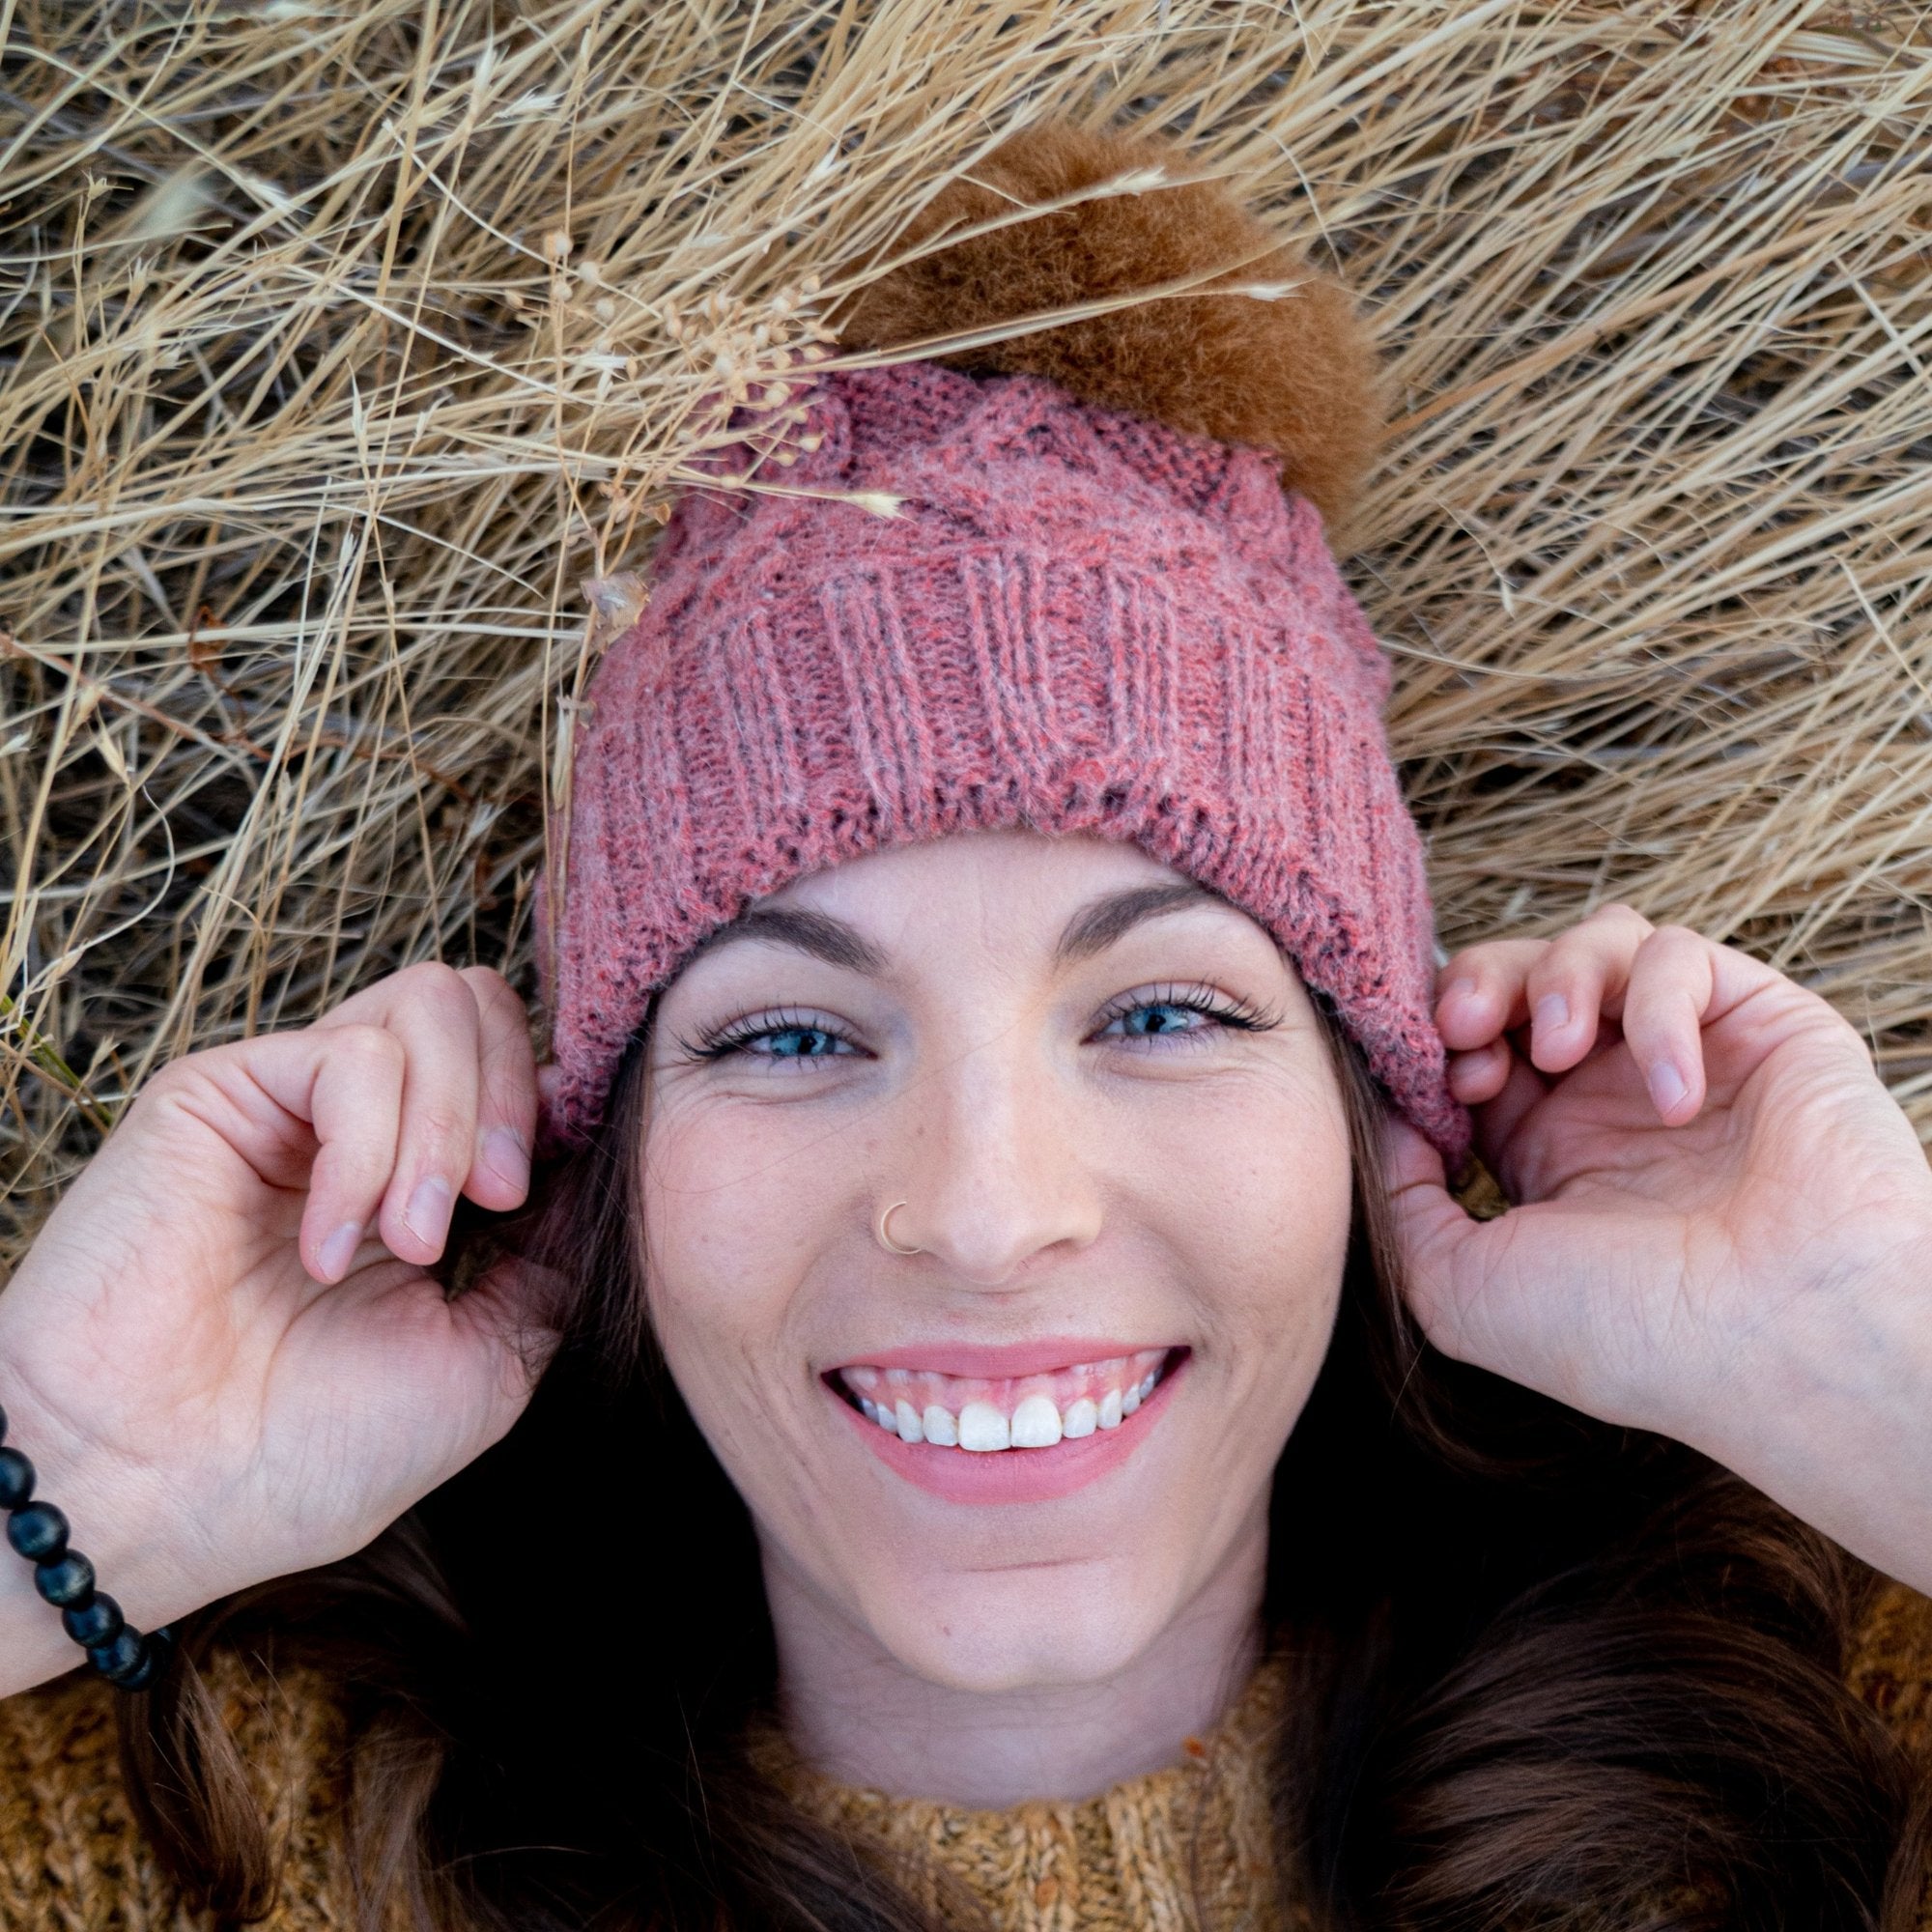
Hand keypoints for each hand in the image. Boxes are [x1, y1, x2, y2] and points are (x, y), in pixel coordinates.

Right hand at [0, 964, 560, 1641]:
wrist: (154, 1501)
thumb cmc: (306, 1454)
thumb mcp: (487, 1360)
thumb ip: (554, 1258)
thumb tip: (603, 1168)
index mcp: (427, 1179)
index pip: (526, 1066)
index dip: (564, 1108)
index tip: (560, 1193)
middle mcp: (363, 1125)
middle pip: (485, 1003)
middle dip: (517, 1097)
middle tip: (495, 1205)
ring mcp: (294, 1104)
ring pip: (433, 1003)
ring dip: (444, 1128)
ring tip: (407, 1245)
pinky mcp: (221, 1092)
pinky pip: (350, 1057)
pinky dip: (366, 1152)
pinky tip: (329, 1247)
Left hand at [1384, 904, 1931, 1591]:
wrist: (1783, 1348)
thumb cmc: (1627, 1336)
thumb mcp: (1457, 1288)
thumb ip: (1399, 1199)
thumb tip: (1387, 1117)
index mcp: (1544, 1150)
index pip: (1468, 1045)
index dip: (1434, 1040)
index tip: (1438, 1079)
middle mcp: (1611, 1097)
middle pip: (1518, 974)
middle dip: (1477, 982)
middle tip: (1463, 1027)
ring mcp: (1684, 1055)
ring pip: (1598, 941)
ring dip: (1556, 973)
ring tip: (1558, 1045)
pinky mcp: (1761, 1025)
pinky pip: (1683, 955)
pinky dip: (1659, 1005)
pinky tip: (1672, 1096)